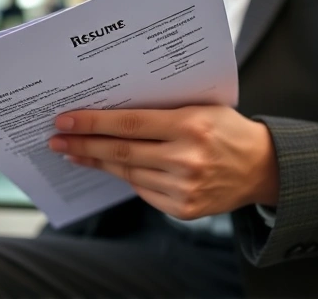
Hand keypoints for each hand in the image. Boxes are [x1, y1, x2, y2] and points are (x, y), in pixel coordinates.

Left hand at [49, 106, 278, 219]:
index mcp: (190, 125)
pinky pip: (142, 190)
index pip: (128, 123)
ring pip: (126, 173)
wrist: (262, 167)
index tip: (65, 120)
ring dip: (96, 162)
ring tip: (73, 153)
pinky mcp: (183, 208)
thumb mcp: (200, 107)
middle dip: (82, 145)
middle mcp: (186, 158)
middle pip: (120, 151)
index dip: (92, 122)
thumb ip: (161, 112)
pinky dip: (122, 176)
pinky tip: (106, 166)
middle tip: (56, 140)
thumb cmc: (227, 129)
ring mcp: (184, 188)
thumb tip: (112, 115)